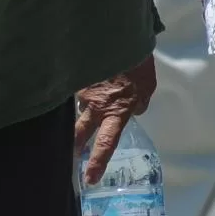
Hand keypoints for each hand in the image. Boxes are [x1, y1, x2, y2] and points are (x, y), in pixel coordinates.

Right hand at [76, 55, 156, 185]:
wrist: (121, 37)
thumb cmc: (138, 65)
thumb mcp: (146, 88)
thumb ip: (138, 102)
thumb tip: (134, 108)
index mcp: (116, 111)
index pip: (106, 142)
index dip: (97, 162)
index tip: (90, 178)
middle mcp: (96, 105)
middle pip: (81, 131)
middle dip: (75, 145)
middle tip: (68, 156)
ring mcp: (83, 89)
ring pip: (78, 105)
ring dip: (80, 107)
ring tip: (81, 105)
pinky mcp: (76, 75)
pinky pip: (76, 86)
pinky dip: (79, 86)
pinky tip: (80, 81)